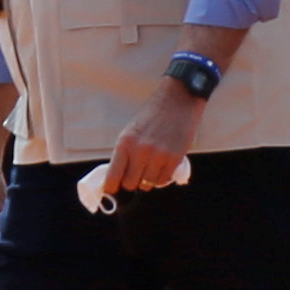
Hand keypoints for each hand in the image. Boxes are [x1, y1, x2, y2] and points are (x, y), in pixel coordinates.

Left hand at [102, 82, 204, 196]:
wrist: (178, 100)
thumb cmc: (153, 114)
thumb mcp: (131, 131)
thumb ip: (125, 152)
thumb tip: (119, 176)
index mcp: (125, 143)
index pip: (113, 176)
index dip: (111, 186)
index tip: (112, 189)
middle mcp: (140, 152)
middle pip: (130, 184)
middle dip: (132, 181)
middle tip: (136, 174)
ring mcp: (158, 156)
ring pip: (147, 184)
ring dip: (148, 179)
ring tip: (151, 168)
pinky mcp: (174, 159)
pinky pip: (163, 180)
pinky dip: (161, 177)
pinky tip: (162, 167)